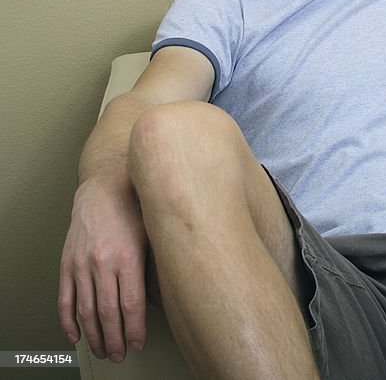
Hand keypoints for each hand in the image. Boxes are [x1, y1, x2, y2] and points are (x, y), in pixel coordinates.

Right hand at [58, 178, 148, 362]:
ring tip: (102, 350)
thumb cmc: (135, 208)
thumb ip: (158, 267)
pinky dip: (69, 321)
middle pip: (108, 313)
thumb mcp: (155, 235)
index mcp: (128, 257)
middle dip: (114, 339)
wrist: (105, 186)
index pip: (131, 305)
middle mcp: (102, 263)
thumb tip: (164, 299)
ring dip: (94, 336)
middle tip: (119, 355)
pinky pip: (65, 298)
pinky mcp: (67, 263)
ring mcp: (82, 264)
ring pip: (86, 311)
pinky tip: (77, 334)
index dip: (134, 329)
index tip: (138, 343)